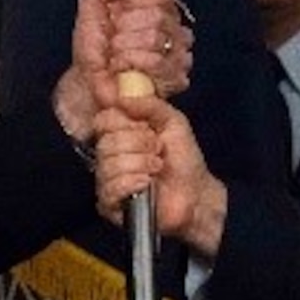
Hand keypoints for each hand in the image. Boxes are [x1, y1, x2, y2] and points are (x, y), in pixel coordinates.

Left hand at [55, 0, 194, 143]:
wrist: (87, 82)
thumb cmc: (94, 45)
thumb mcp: (94, 3)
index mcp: (161, 8)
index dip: (134, 4)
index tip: (115, 16)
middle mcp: (176, 29)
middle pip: (158, 17)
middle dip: (125, 29)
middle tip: (112, 41)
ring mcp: (180, 55)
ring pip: (156, 39)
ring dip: (124, 49)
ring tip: (114, 57)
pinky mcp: (176, 79)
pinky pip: (156, 62)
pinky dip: (130, 65)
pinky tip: (121, 71)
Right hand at [92, 94, 227, 256]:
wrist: (196, 193)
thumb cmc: (184, 160)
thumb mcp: (173, 122)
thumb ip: (150, 105)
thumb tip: (122, 96)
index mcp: (120, 133)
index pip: (103, 120)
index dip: (125, 123)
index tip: (147, 128)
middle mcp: (109, 155)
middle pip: (106, 142)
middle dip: (139, 145)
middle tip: (157, 150)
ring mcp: (107, 180)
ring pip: (109, 164)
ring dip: (140, 164)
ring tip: (156, 168)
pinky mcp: (109, 204)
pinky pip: (110, 188)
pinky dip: (133, 183)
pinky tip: (147, 184)